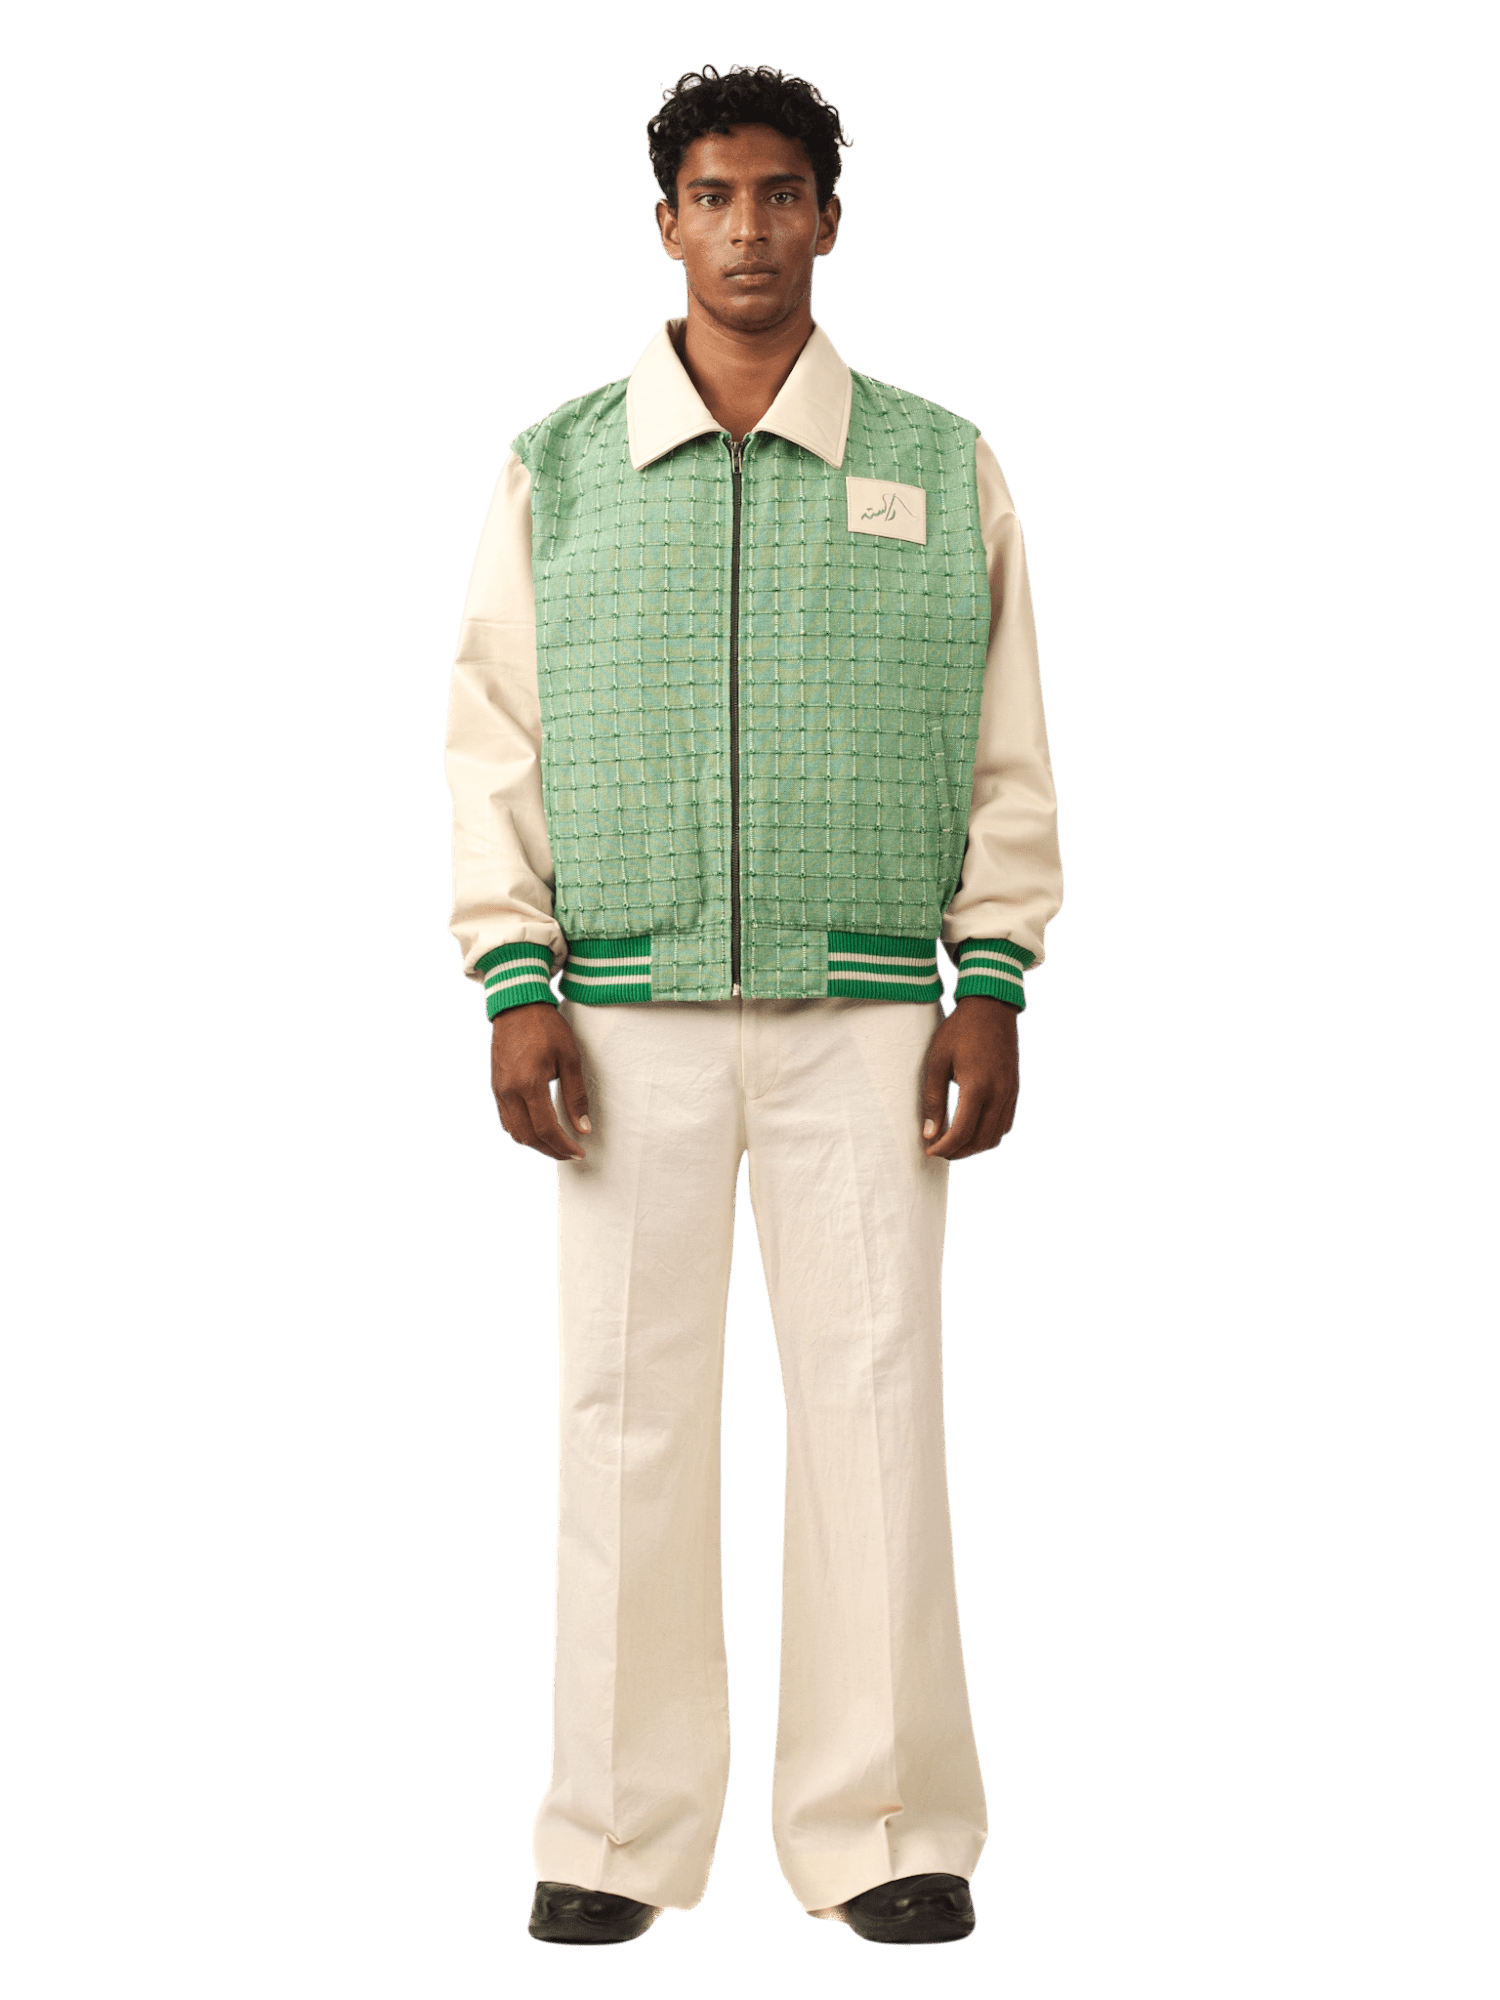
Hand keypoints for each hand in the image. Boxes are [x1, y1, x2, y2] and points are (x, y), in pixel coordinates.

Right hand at [489, 1004, 590, 1161]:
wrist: (518, 1006)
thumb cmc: (546, 1028)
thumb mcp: (570, 1059)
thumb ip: (576, 1096)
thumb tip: (583, 1127)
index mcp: (528, 1085)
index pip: (546, 1129)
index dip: (564, 1146)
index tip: (579, 1151)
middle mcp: (509, 1092)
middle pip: (528, 1137)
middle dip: (550, 1150)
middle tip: (570, 1153)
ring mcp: (499, 1090)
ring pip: (515, 1131)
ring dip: (535, 1143)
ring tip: (556, 1145)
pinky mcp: (496, 1087)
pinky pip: (507, 1119)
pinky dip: (522, 1131)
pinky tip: (537, 1130)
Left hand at [920, 996, 1020, 1160]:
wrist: (990, 1009)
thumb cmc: (960, 1031)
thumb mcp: (937, 1062)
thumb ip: (934, 1100)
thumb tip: (930, 1133)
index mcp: (978, 1087)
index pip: (962, 1132)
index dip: (945, 1147)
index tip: (930, 1150)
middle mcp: (999, 1094)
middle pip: (981, 1140)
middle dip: (958, 1151)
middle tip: (939, 1149)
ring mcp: (1010, 1092)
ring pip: (995, 1136)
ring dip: (974, 1145)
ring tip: (953, 1143)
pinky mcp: (1013, 1089)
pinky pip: (1004, 1123)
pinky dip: (988, 1134)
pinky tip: (972, 1129)